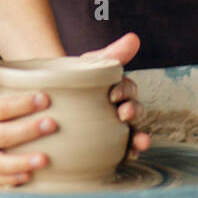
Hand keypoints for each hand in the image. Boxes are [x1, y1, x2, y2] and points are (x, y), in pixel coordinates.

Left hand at [78, 32, 150, 156]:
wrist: (57, 95)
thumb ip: (114, 53)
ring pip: (134, 133)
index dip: (125, 92)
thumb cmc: (78, 77)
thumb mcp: (92, 63)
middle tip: (123, 114)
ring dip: (139, 139)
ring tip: (137, 145)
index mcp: (120, 90)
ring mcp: (117, 128)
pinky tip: (128, 159)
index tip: (113, 94)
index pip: (129, 90)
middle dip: (134, 113)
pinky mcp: (109, 145)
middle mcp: (123, 109)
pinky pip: (123, 151)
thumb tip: (135, 38)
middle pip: (135, 112)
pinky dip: (129, 154)